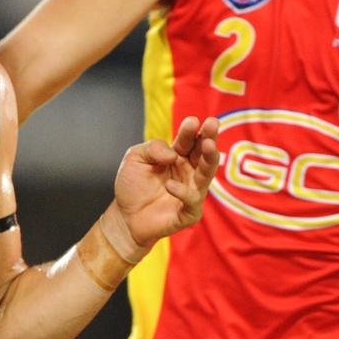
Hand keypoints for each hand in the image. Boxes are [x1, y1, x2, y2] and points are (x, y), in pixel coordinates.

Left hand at [105, 116, 219, 260]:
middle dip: (210, 137)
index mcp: (178, 156)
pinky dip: (183, 191)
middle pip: (204, 153)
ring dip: (210, 158)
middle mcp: (189, 172)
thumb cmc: (133, 186)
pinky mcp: (189, 212)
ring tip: (209, 145)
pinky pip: (192, 200)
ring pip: (207, 174)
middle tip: (213, 124)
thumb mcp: (135, 158)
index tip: (193, 121)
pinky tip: (169, 185)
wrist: (124, 218)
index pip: (188, 141)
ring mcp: (191, 191)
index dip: (191, 131)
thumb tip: (173, 155)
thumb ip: (152, 148)